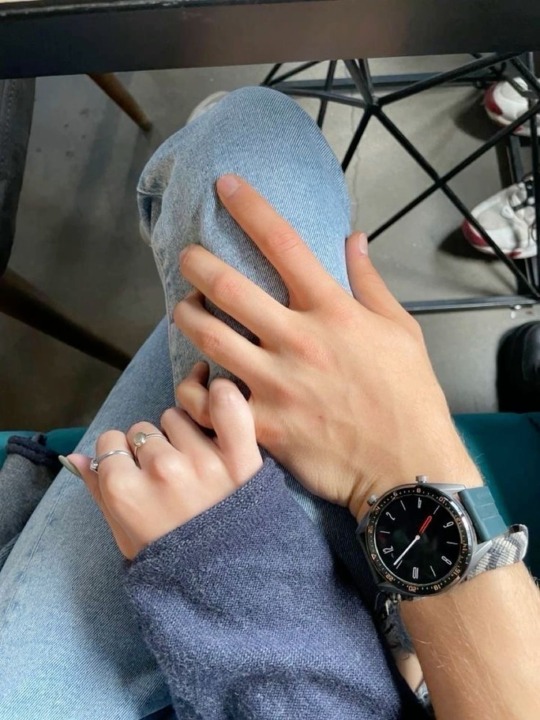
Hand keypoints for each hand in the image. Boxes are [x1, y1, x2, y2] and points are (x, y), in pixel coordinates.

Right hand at [68, 378, 262, 558]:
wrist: (229, 584)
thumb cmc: (171, 561)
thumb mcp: (124, 535)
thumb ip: (98, 492)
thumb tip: (76, 457)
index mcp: (125, 490)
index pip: (111, 442)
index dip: (122, 457)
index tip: (136, 474)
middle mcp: (161, 470)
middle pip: (144, 430)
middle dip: (151, 447)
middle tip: (170, 476)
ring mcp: (202, 462)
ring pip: (178, 417)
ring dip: (183, 433)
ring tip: (197, 466)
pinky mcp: (241, 458)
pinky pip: (227, 405)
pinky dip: (222, 397)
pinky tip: (216, 406)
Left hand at [174, 175, 480, 520]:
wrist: (407, 467)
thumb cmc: (409, 397)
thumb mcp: (401, 331)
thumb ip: (370, 282)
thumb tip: (353, 239)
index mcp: (334, 311)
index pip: (284, 243)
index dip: (249, 207)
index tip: (225, 186)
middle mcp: (299, 340)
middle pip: (228, 287)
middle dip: (196, 263)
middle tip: (187, 257)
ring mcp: (276, 384)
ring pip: (208, 337)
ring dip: (186, 317)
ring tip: (185, 311)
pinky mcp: (263, 425)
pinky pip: (208, 402)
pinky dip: (193, 387)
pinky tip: (197, 379)